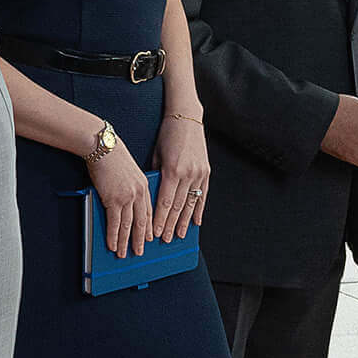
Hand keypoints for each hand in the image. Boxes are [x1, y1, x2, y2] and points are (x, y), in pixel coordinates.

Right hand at [89, 142, 153, 260]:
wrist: (103, 147)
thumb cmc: (113, 155)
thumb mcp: (130, 170)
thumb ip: (132, 185)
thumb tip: (125, 199)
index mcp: (145, 186)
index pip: (149, 212)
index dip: (150, 227)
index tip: (150, 238)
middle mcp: (139, 193)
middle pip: (142, 222)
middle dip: (140, 240)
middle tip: (139, 252)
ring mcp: (127, 197)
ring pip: (128, 226)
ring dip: (125, 242)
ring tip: (123, 253)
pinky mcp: (114, 199)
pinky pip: (114, 223)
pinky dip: (113, 236)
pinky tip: (112, 244)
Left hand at [152, 115, 209, 240]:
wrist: (187, 117)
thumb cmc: (167, 135)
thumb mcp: (156, 154)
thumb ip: (155, 176)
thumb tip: (151, 197)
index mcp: (172, 170)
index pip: (164, 202)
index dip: (159, 219)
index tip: (154, 233)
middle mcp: (187, 174)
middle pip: (177, 206)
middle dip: (170, 225)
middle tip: (165, 240)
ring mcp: (199, 173)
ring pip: (190, 204)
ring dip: (184, 222)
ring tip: (179, 235)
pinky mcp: (206, 172)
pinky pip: (202, 195)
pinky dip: (198, 210)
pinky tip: (196, 222)